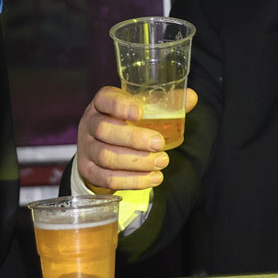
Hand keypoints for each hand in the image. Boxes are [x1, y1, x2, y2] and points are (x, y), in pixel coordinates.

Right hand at [75, 86, 197, 192]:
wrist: (101, 151)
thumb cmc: (125, 124)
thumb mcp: (140, 111)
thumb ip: (164, 104)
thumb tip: (192, 97)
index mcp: (102, 104)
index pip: (105, 99)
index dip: (120, 105)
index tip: (140, 113)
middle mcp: (89, 123)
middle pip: (104, 130)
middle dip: (134, 138)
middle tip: (159, 143)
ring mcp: (86, 148)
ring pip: (106, 156)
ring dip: (137, 162)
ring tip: (162, 162)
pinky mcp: (88, 171)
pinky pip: (108, 178)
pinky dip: (133, 181)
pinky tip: (153, 178)